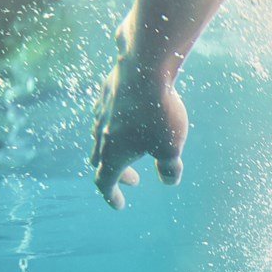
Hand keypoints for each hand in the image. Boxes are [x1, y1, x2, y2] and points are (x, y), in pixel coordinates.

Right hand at [88, 20, 186, 208]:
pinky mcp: (106, 91)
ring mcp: (101, 111)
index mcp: (112, 154)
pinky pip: (106, 113)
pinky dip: (115, 123)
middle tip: (134, 179)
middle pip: (100, 161)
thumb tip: (169, 181)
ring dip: (114, 147)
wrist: (144, 66)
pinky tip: (129, 117)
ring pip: (100, 136)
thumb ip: (170, 168)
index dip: (111, 197)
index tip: (120, 205)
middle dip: (117, 173)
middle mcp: (100, 134)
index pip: (104, 183)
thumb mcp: (171, 147)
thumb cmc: (158, 112)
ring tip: (131, 147)